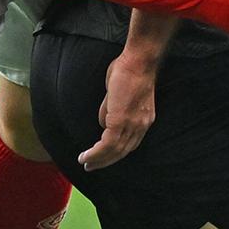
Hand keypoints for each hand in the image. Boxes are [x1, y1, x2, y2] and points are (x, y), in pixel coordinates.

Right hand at [78, 51, 156, 171]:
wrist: (139, 61)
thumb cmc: (128, 70)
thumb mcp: (119, 94)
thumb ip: (112, 110)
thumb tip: (104, 123)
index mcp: (143, 120)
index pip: (129, 143)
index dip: (115, 153)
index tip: (102, 157)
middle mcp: (141, 125)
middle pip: (123, 151)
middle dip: (105, 161)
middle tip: (91, 167)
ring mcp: (132, 124)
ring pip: (114, 151)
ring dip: (98, 160)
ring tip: (85, 163)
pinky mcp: (121, 120)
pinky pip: (107, 144)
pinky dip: (96, 153)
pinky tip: (86, 156)